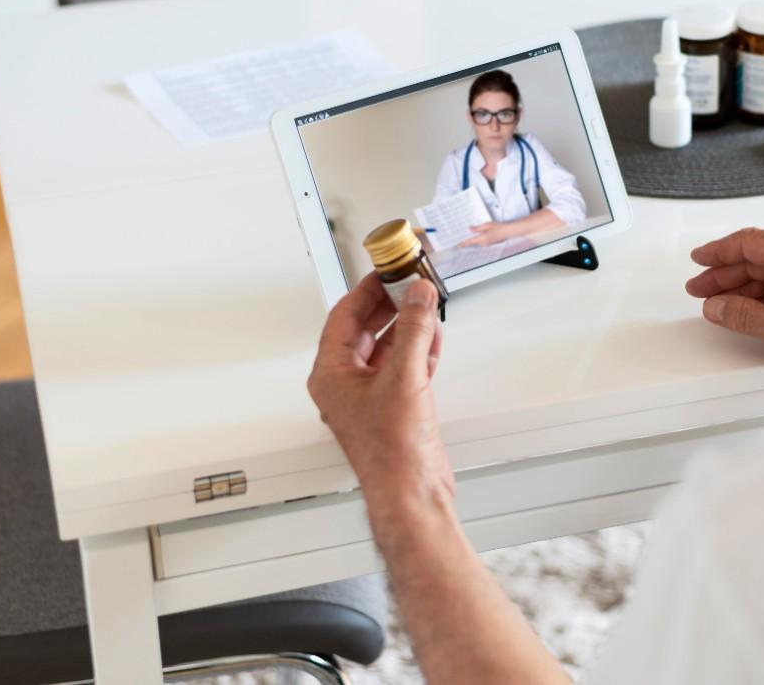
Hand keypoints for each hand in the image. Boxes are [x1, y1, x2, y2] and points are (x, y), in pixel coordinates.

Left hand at [309, 274, 453, 510]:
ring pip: (388, 346)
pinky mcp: (394, 406)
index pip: (344, 316)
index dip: (366, 289)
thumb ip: (415, 329)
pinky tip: (432, 338)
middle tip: (410, 283)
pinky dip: (419, 349)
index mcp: (331, 374)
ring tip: (426, 306)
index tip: (386, 270)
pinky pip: (403, 366)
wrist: (412, 493)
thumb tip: (418, 295)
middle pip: (366, 328)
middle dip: (391, 305)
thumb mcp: (405, 377)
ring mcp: (370, 396)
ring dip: (409, 326)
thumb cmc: (391, 453)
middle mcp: (346, 383)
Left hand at [460, 221, 511, 247]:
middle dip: (468, 238)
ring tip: (470, 231)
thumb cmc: (499, 228)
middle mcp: (484, 243)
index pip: (471, 242)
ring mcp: (487, 244)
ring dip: (474, 237)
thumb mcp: (487, 225)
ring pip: (477, 241)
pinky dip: (478, 238)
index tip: (459, 244)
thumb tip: (470, 229)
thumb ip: (478, 228)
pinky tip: (479, 233)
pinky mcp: (489, 243)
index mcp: (483, 238)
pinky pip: (481, 241)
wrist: (508, 231)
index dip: (464, 243)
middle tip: (462, 235)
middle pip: (473, 241)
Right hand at [685, 228, 763, 391]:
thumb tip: (718, 306)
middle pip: (762, 256)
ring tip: (720, 302)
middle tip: (701, 287)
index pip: (752, 242)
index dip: (719, 251)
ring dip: (746, 286)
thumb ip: (745, 315)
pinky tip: (752, 309)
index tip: (700, 259)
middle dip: (728, 273)